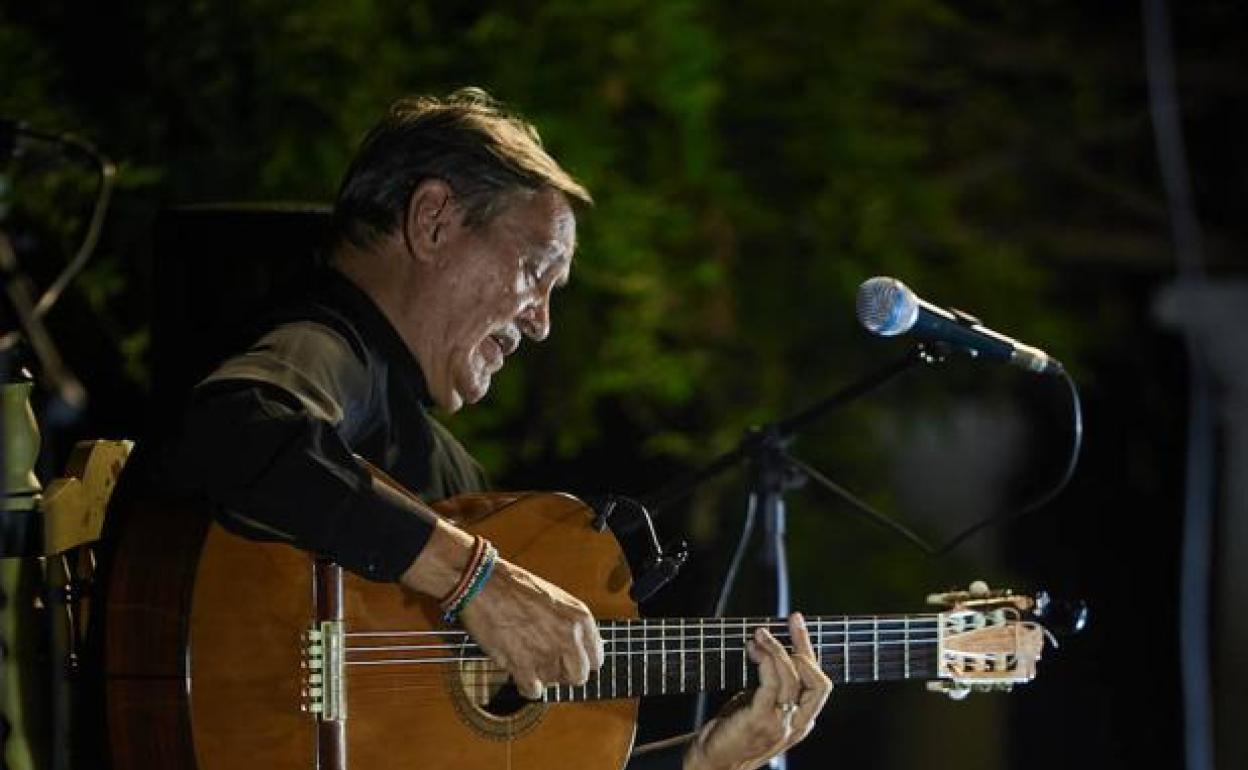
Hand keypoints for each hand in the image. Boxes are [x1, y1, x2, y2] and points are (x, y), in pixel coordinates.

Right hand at [457, 556, 602, 699]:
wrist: (483, 583)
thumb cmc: (516, 588)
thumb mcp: (557, 600)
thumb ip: (573, 626)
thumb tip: (581, 652)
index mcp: (581, 618)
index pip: (596, 659)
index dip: (581, 661)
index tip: (569, 660)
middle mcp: (569, 637)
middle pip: (579, 677)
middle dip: (563, 673)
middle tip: (546, 661)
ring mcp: (547, 652)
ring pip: (552, 682)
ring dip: (539, 674)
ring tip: (524, 652)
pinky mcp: (523, 665)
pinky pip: (533, 691)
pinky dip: (525, 685)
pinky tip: (517, 668)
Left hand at [684, 613, 832, 769]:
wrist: (712, 763)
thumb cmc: (733, 733)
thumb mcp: (760, 707)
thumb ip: (773, 689)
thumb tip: (773, 653)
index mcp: (801, 722)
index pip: (819, 683)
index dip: (810, 652)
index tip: (796, 625)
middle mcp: (797, 725)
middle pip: (817, 680)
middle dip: (805, 645)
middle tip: (790, 620)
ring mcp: (780, 724)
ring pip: (791, 676)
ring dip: (776, 648)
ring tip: (758, 634)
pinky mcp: (761, 721)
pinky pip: (771, 683)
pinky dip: (764, 660)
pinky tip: (753, 650)